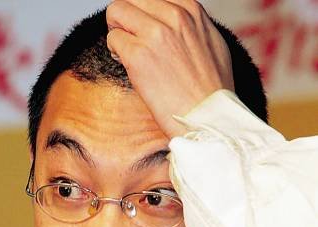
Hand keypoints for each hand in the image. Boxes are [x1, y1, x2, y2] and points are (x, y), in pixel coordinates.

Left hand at [106, 0, 234, 138]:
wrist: (207, 118)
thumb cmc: (211, 91)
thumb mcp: (211, 44)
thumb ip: (191, 27)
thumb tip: (175, 23)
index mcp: (191, 11)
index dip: (143, 14)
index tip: (144, 32)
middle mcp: (173, 16)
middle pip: (131, 0)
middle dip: (125, 20)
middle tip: (130, 42)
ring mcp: (155, 34)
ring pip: (117, 13)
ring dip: (118, 34)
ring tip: (127, 55)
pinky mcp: (138, 55)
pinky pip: (113, 40)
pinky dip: (116, 53)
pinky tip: (129, 68)